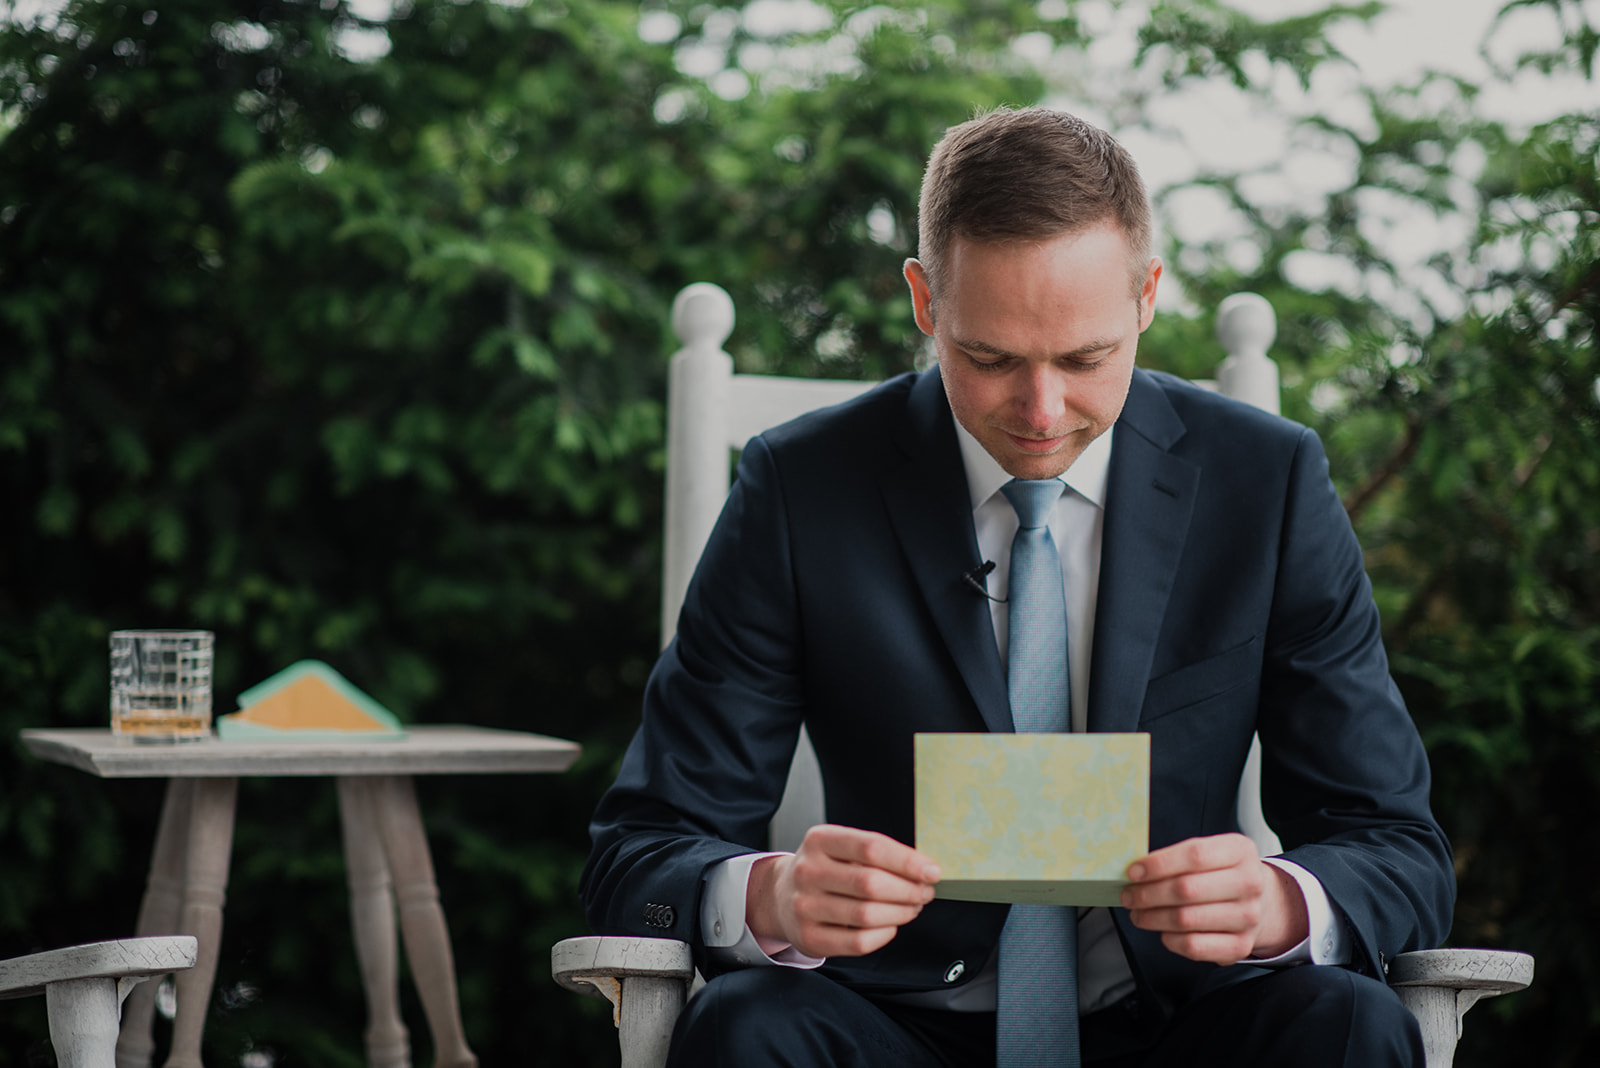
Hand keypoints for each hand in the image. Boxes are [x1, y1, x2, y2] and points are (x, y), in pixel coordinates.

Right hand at [745, 824, 941, 958]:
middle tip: (924, 892)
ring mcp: (804, 906)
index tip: (932, 871)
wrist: (780, 896)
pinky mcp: (808, 938)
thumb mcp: (841, 848)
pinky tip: (890, 925)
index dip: (908, 861)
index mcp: (819, 840)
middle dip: (908, 890)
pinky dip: (883, 935)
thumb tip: (924, 869)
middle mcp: (807, 871)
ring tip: (912, 908)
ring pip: (866, 915)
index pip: (871, 847)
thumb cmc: (825, 870)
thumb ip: (877, 854)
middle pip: (871, 883)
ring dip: (901, 912)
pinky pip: (858, 942)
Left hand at [1120, 833, 1307, 964]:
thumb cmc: (1222, 874)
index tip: (1133, 872)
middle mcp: (1249, 883)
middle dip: (1147, 894)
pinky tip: (1162, 931)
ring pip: (1186, 919)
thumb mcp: (1210, 852)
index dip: (1158, 864)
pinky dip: (1170, 940)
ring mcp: (1248, 917)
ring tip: (1138, 913)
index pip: (1194, 855)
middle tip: (1128, 895)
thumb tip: (1135, 871)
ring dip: (1152, 918)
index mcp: (1239, 851)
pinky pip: (1194, 946)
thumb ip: (1177, 857)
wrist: (1261, 902)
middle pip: (1186, 889)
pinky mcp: (1241, 946)